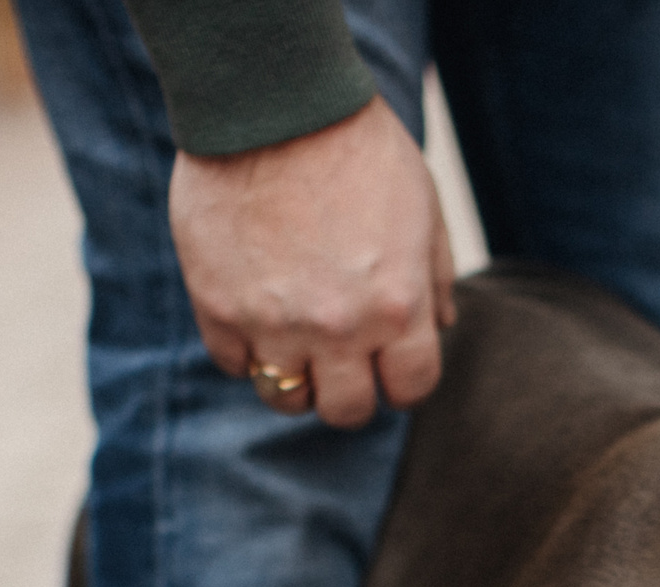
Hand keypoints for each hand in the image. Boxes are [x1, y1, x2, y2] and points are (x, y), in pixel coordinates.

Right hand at [170, 97, 454, 428]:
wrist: (272, 101)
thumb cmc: (358, 147)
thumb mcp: (423, 207)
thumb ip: (434, 277)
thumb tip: (442, 328)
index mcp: (399, 308)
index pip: (410, 390)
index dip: (403, 381)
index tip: (390, 364)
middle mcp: (339, 328)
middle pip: (347, 410)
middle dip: (351, 389)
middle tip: (342, 358)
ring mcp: (273, 321)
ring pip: (286, 398)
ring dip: (296, 378)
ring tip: (296, 341)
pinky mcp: (217, 305)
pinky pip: (234, 362)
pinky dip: (246, 349)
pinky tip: (256, 313)